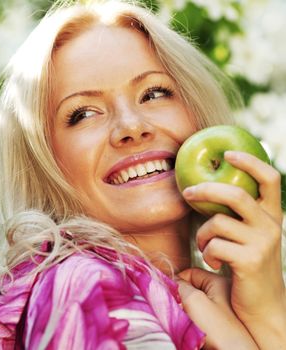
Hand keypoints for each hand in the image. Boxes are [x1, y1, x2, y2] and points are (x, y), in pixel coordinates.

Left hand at [182, 151, 285, 348]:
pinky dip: (207, 253)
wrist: (261, 304)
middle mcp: (270, 225)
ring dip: (202, 234)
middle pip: (235, 194)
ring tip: (205, 246)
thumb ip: (234, 215)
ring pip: (217, 222)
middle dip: (206, 190)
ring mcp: (263, 242)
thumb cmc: (245, 265)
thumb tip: (203, 191)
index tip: (228, 153)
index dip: (250, 161)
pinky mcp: (251, 260)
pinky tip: (214, 262)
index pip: (269, 178)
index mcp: (269, 215)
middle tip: (187, 192)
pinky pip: (215, 245)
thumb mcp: (245, 235)